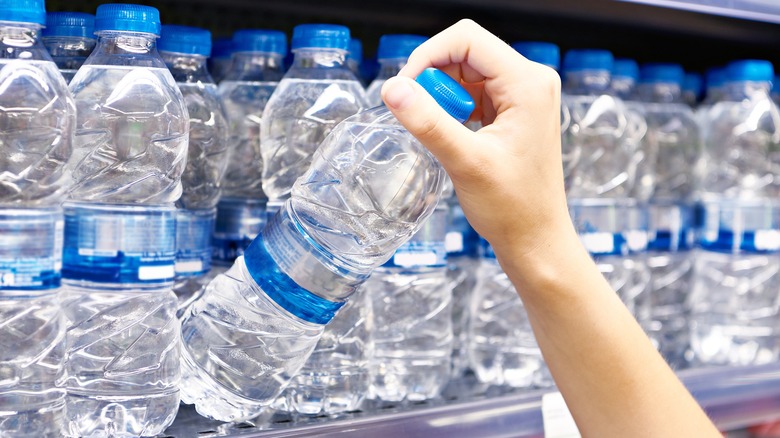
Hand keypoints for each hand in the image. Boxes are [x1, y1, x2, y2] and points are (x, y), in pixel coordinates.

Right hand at [381, 19, 571, 260]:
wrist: (535, 238)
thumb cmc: (513, 207)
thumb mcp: (465, 162)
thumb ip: (428, 122)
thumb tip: (393, 89)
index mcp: (528, 83)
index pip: (467, 39)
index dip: (428, 56)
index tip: (405, 88)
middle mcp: (530, 81)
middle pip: (465, 53)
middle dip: (434, 79)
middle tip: (420, 116)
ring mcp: (523, 96)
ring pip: (466, 73)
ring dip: (443, 97)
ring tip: (442, 133)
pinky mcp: (514, 112)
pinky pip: (474, 93)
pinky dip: (454, 109)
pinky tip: (452, 136)